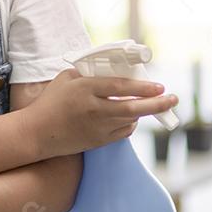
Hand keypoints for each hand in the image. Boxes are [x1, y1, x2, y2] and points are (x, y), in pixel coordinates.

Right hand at [28, 68, 178, 156]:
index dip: (142, 87)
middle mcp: (94, 110)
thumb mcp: (65, 78)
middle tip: (173, 99)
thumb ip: (88, 73)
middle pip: (133, 108)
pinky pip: (124, 132)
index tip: (159, 86)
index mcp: (85, 90)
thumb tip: (112, 70)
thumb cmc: (50, 102)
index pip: (120, 87)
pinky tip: (130, 117)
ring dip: (143, 112)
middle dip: (157, 104)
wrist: (38, 133)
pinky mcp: (99, 141)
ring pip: (131, 120)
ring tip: (151, 104)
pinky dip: (131, 124)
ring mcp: (97, 128)